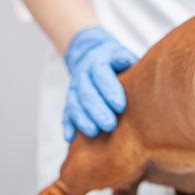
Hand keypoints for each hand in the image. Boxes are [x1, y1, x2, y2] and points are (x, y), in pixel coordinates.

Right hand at [62, 26, 137, 141]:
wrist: (92, 55)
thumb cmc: (115, 61)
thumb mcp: (122, 55)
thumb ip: (126, 60)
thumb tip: (128, 62)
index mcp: (98, 62)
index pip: (101, 75)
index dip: (110, 90)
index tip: (120, 107)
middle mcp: (83, 75)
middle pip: (86, 93)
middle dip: (97, 110)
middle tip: (110, 125)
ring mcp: (74, 88)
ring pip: (74, 104)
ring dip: (83, 119)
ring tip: (94, 132)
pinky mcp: (69, 100)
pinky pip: (66, 113)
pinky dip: (67, 125)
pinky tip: (70, 138)